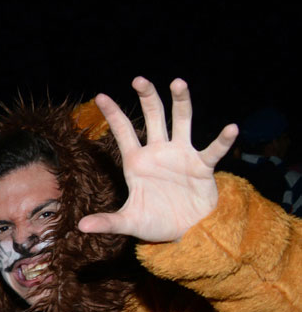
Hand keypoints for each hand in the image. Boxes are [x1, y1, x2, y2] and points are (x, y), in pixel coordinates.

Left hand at [78, 77, 237, 241]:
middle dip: (147, 98)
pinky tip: (231, 129)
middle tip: (139, 80)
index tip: (101, 96)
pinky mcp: (202, 166)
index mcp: (137, 162)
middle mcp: (159, 152)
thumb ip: (107, 222)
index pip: (123, 133)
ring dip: (180, 102)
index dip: (113, 114)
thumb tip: (80, 227)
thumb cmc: (155, 222)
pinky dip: (222, 140)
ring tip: (177, 83)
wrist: (184, 231)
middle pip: (153, 118)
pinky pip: (213, 150)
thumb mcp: (129, 222)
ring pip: (181, 121)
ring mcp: (181, 155)